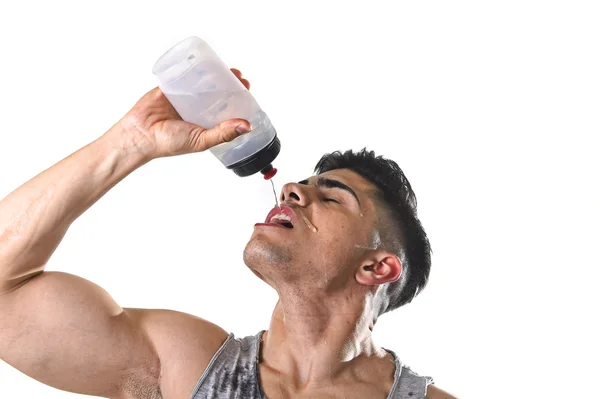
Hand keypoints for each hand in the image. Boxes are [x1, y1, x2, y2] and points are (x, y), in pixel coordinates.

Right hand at [112, 68, 251, 159]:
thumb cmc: (168, 142)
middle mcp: (197, 110)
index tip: (247, 92)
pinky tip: (207, 62)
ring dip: (216, 75)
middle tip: (240, 77)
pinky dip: (195, 68)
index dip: (238, 101)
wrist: (140, 134)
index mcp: (206, 124)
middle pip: (218, 93)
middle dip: (230, 85)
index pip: (227, 110)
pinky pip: (185, 75)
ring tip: (229, 70)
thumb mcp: (201, 140)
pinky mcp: (171, 87)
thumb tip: (247, 126)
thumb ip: (223, 133)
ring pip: (204, 83)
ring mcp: (184, 97)